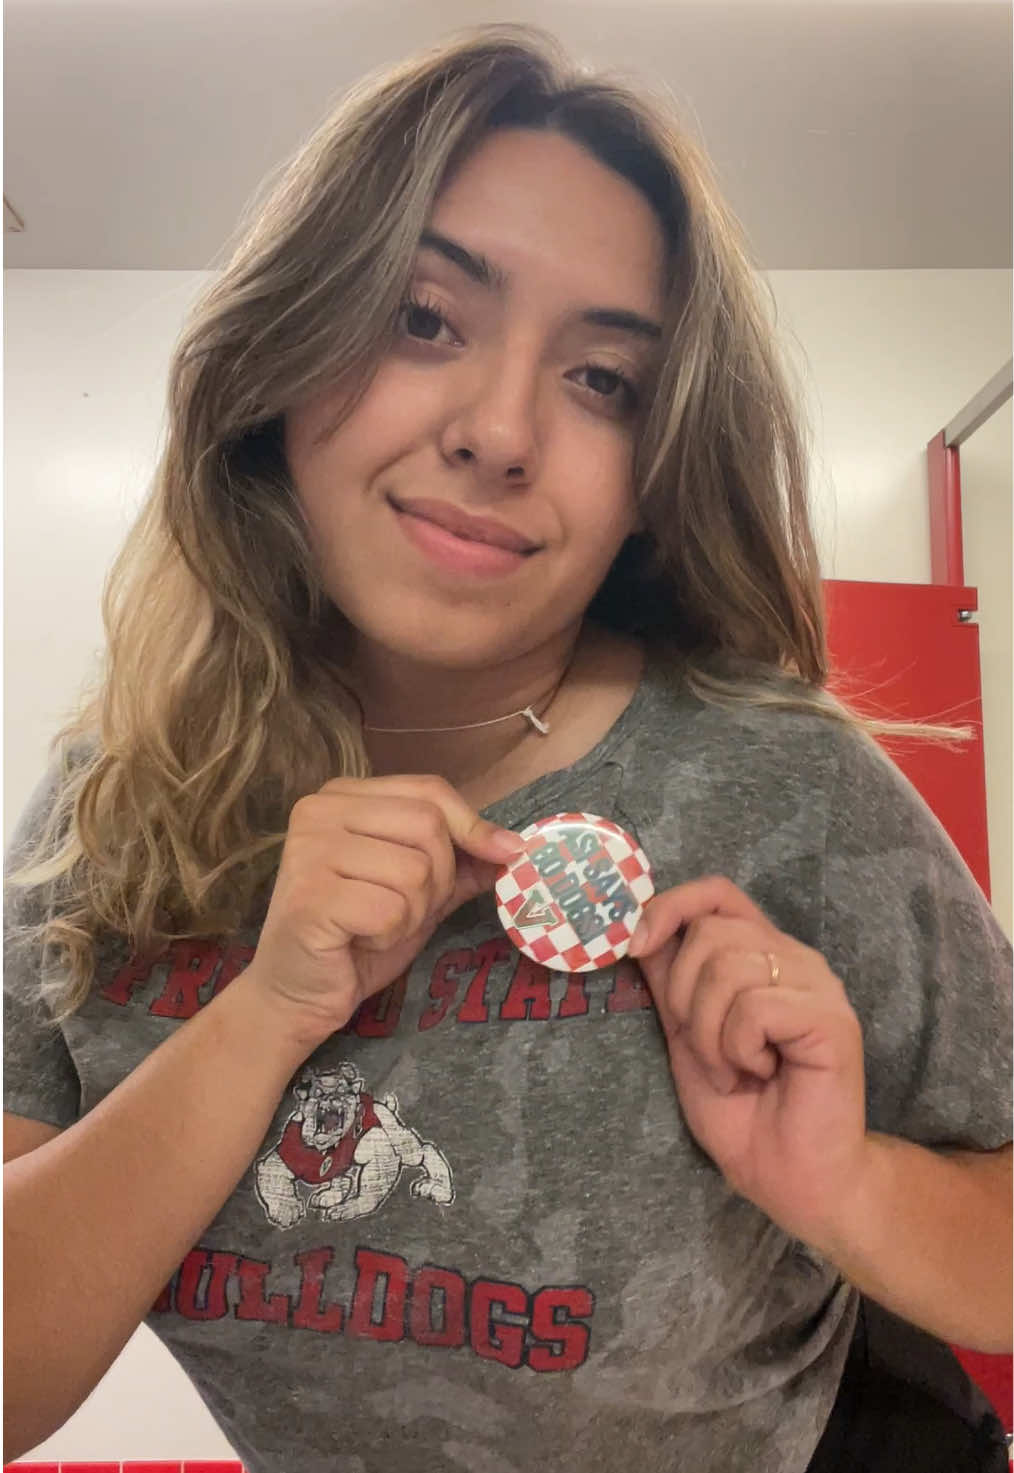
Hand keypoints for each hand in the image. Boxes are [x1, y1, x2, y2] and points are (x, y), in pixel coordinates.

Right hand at [244, 774, 523, 1048]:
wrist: (299, 991)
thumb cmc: (358, 935)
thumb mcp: (419, 890)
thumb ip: (460, 862)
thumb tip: (513, 846)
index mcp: (344, 795)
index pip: (428, 791)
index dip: (473, 824)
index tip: (506, 853)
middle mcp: (320, 810)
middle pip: (428, 826)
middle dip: (439, 879)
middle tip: (405, 909)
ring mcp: (309, 850)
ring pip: (415, 870)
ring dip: (413, 912)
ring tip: (377, 925)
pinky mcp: (309, 895)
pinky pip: (392, 909)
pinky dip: (390, 934)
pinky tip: (360, 940)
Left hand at [629, 876, 868, 1246]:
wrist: (790, 1179)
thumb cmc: (742, 1112)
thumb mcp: (686, 1035)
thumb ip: (669, 982)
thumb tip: (636, 930)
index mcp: (762, 955)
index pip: (717, 893)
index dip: (671, 906)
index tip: (635, 946)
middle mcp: (794, 959)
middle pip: (711, 934)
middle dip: (685, 998)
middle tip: (708, 1051)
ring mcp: (818, 985)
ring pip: (728, 968)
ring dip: (711, 1033)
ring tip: (736, 1069)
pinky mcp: (831, 1019)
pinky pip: (755, 1007)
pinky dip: (738, 1048)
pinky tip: (763, 1074)